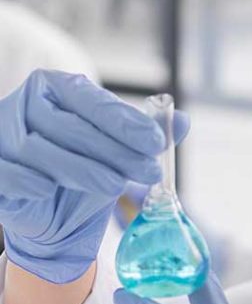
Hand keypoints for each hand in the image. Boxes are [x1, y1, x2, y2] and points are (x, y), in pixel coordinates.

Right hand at [0, 69, 188, 282]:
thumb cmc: (86, 172)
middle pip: (70, 126)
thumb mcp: (120, 152)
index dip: (125, 122)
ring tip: (117, 186)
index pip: (91, 101)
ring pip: (41, 150)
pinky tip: (50, 189)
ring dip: (82, 169)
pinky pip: (8, 173)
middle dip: (114, 150)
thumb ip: (148, 135)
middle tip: (149, 171)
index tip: (157, 142)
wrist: (53, 216)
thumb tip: (182, 121)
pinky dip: (29, 181)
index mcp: (55, 87)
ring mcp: (4, 136)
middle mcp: (26, 105)